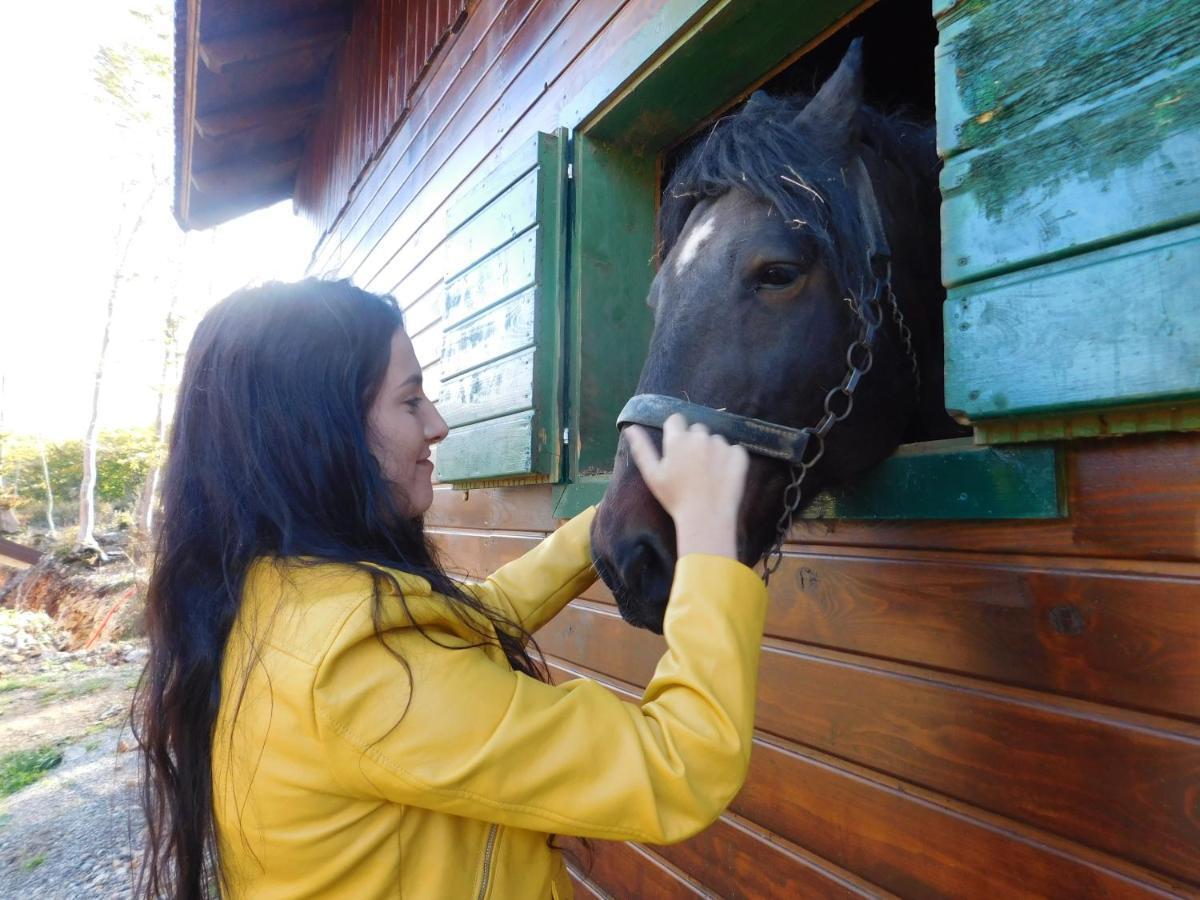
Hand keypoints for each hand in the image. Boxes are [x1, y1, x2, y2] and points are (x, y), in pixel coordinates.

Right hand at [624, 414, 748, 559]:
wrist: (706, 517)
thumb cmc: (675, 498)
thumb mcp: (653, 475)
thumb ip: (642, 448)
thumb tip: (630, 427)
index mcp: (678, 439)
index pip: (676, 420)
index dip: (675, 433)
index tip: (677, 450)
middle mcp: (700, 436)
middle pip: (697, 430)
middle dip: (694, 442)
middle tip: (692, 467)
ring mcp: (721, 445)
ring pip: (715, 440)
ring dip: (712, 451)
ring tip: (708, 475)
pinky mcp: (738, 455)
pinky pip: (734, 450)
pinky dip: (730, 460)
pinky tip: (723, 476)